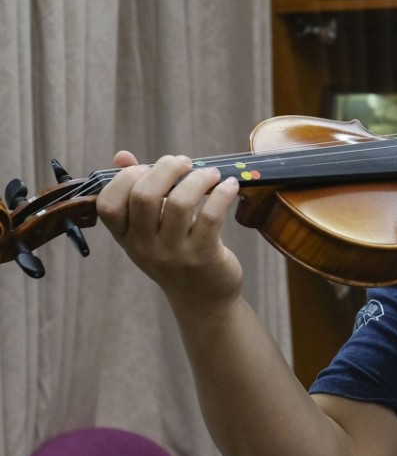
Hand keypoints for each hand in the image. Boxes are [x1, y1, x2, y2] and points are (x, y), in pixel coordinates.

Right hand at [96, 151, 242, 308]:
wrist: (203, 299)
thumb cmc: (176, 254)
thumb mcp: (150, 229)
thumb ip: (136, 191)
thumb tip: (122, 155)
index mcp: (125, 237)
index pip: (108, 204)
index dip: (126, 178)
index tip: (147, 168)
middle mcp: (144, 247)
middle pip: (144, 195)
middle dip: (167, 168)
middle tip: (185, 163)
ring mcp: (173, 253)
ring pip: (180, 202)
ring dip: (199, 178)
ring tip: (212, 174)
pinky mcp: (203, 256)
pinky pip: (211, 215)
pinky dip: (222, 193)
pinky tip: (230, 185)